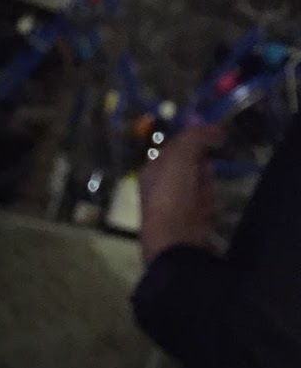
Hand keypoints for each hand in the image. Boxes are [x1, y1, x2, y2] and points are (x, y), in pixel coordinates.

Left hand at [141, 124, 222, 259]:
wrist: (177, 243)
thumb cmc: (173, 198)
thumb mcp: (180, 159)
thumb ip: (193, 138)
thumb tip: (208, 124)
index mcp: (151, 172)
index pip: (177, 147)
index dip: (197, 142)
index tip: (216, 140)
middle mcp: (158, 188)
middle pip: (193, 168)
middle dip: (203, 172)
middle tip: (201, 181)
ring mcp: (172, 207)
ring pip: (201, 187)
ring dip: (207, 191)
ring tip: (203, 203)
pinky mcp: (187, 223)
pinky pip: (206, 207)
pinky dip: (210, 209)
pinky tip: (207, 216)